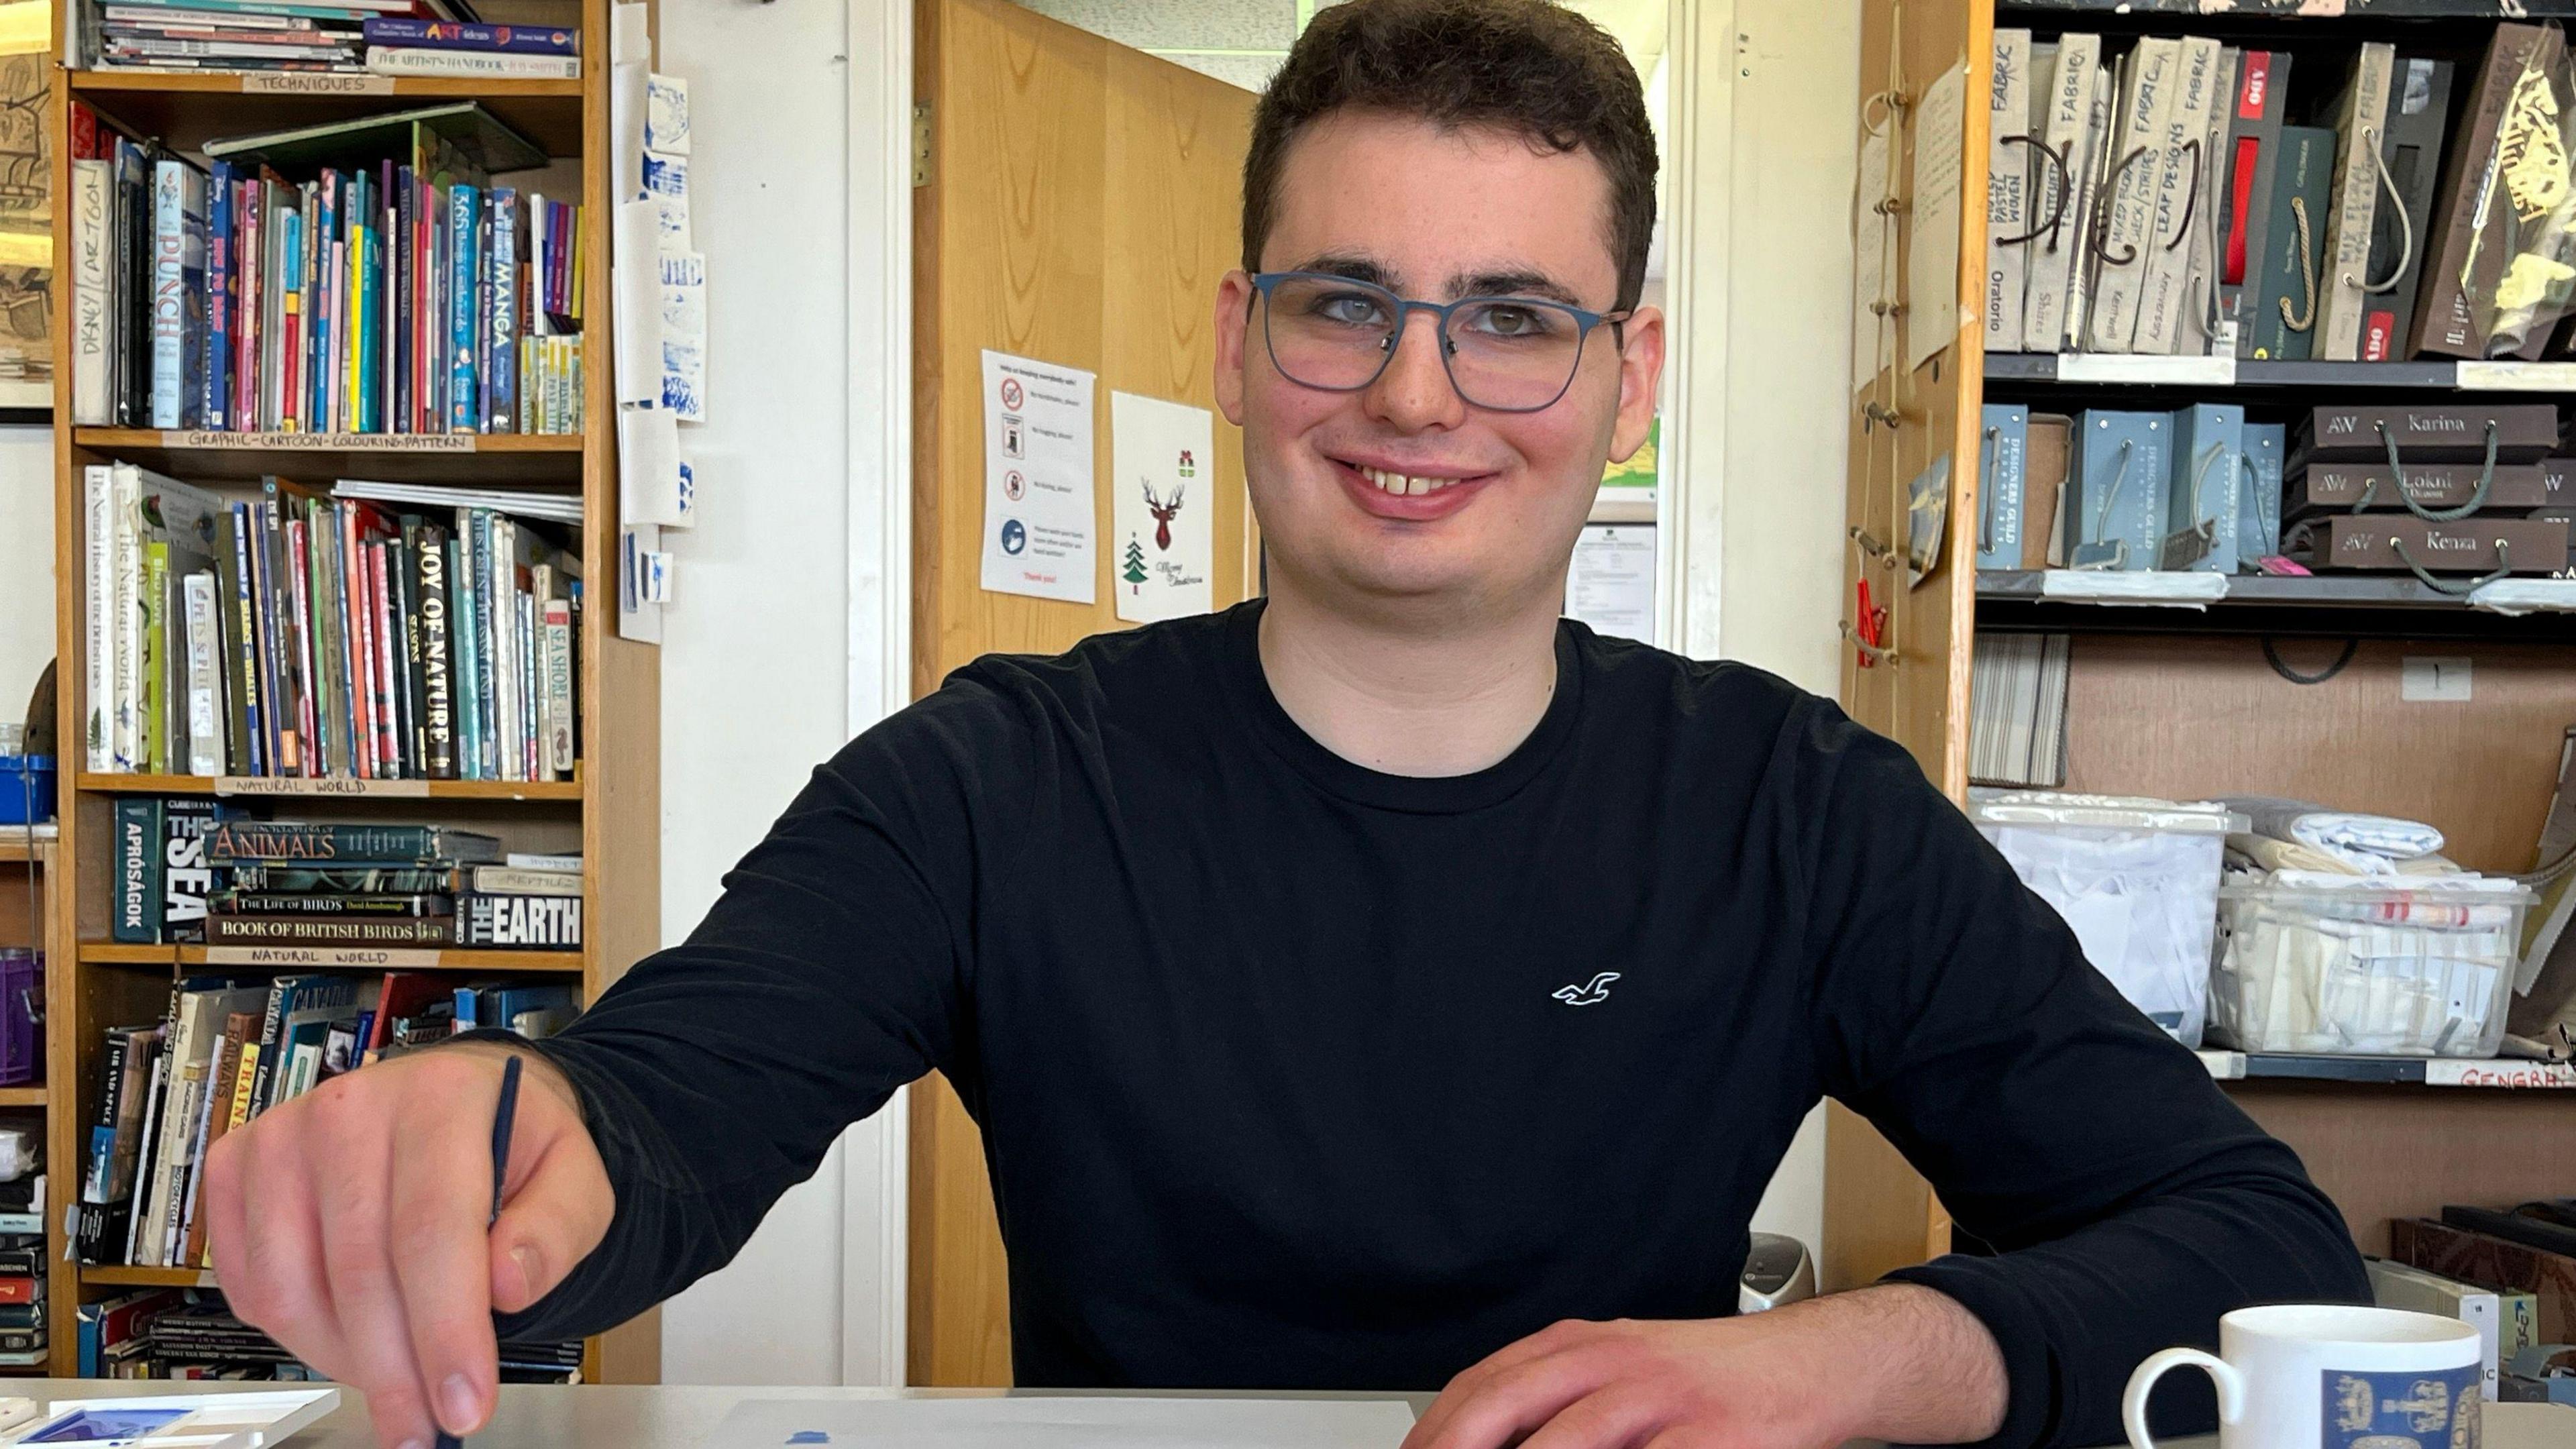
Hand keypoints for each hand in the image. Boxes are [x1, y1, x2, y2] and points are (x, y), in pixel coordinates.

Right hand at [204, 1043, 614, 1448]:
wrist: (461, 1099)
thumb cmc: (514, 1142)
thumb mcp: (576, 1174)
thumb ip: (557, 1229)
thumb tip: (508, 1283)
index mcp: (441, 1098)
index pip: (431, 1231)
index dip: (445, 1332)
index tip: (464, 1404)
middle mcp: (349, 1108)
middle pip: (359, 1272)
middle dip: (397, 1371)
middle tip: (428, 1425)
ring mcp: (282, 1137)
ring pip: (291, 1289)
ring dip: (346, 1360)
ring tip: (398, 1382)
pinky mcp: (237, 1169)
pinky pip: (250, 1285)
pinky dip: (300, 1332)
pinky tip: (352, 1339)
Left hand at [1400, 1285, 2007, 1448]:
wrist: (1809, 1366)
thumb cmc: (1705, 1382)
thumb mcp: (1617, 1373)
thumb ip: (1550, 1402)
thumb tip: (1475, 1436)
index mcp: (1577, 1345)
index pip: (1481, 1386)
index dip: (1436, 1431)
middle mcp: (1609, 1361)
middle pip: (1505, 1406)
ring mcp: (1659, 1398)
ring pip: (1569, 1443)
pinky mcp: (1710, 1435)